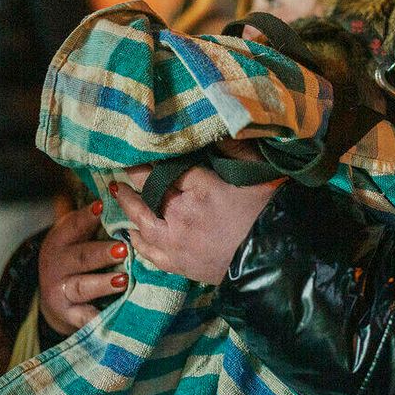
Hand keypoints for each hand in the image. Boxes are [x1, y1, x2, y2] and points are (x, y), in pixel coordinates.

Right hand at [38, 201, 128, 334]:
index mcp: (60, 240)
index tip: (103, 206)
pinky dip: (94, 318)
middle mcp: (57, 265)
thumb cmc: (77, 257)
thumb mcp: (78, 237)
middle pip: (80, 257)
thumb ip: (95, 221)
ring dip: (102, 283)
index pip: (73, 226)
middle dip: (101, 253)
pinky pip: (82, 317)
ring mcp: (60, 291)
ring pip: (81, 286)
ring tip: (123, 279)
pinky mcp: (67, 314)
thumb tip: (123, 196)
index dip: (87, 216)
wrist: (54, 297)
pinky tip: (107, 318)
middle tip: (124, 249)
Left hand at [112, 141, 282, 283]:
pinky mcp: (179, 264)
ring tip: (120, 194)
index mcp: (201, 189)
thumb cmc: (269, 215)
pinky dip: (137, 241)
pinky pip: (149, 252)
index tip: (142, 150)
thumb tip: (220, 130)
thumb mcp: (261, 175)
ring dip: (129, 206)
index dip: (154, 159)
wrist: (274, 262)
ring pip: (142, 221)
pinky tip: (131, 234)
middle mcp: (181, 214)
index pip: (169, 168)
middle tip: (123, 169)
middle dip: (135, 179)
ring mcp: (176, 241)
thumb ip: (239, 151)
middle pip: (149, 192)